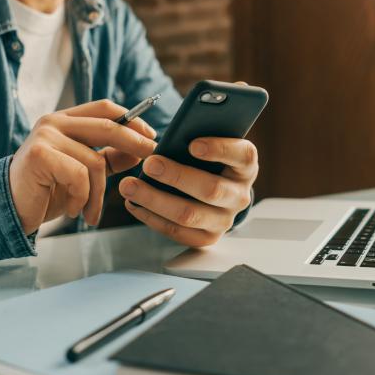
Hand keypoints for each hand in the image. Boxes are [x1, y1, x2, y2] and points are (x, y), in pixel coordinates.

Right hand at [8, 100, 157, 233]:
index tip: (151, 136)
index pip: (104, 108)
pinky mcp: (39, 155)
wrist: (9, 210)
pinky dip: (81, 198)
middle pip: (107, 126)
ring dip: (98, 194)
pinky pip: (79, 176)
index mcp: (65, 121)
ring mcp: (45, 136)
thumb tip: (140, 150)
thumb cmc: (46, 190)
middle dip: (134, 143)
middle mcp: (54, 122)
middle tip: (151, 157)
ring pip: (95, 161)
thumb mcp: (83, 172)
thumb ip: (109, 158)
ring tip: (90, 211)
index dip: (132, 119)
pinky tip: (73, 209)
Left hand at [118, 137, 258, 246]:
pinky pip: (177, 231)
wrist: (215, 191)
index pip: (242, 155)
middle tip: (150, 164)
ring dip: (155, 200)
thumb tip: (172, 137)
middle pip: (211, 189)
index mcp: (245, 166)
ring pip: (189, 214)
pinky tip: (134, 204)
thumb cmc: (208, 161)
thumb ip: (197, 138)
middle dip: (176, 176)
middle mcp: (240, 195)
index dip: (219, 149)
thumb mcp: (210, 144)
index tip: (192, 144)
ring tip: (130, 186)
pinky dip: (152, 217)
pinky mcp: (207, 237)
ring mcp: (225, 220)